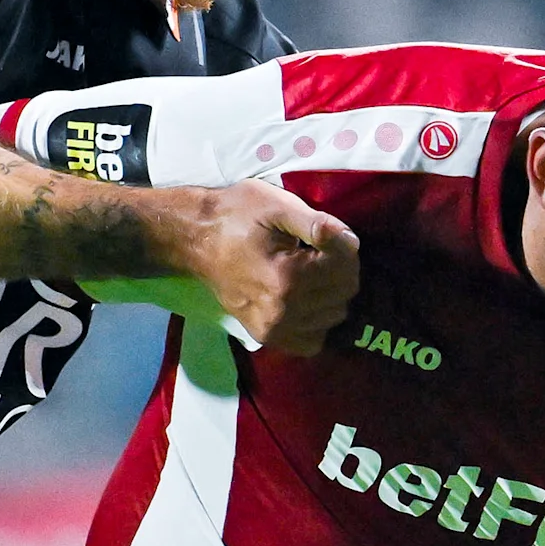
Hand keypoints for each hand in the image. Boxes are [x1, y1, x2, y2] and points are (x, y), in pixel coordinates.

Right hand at [175, 179, 360, 353]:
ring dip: (332, 292)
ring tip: (310, 271)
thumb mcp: (276, 205)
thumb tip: (349, 239)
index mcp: (287, 277)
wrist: (196, 239)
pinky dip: (317, 320)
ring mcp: (274, 329)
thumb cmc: (236, 215)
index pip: (346, 268)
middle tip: (321, 250)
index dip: (346, 245)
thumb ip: (314, 223)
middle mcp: (283, 310)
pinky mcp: (266, 336)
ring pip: (333, 315)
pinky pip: (313, 340)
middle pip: (344, 293)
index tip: (332, 233)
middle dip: (342, 268)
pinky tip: (306, 299)